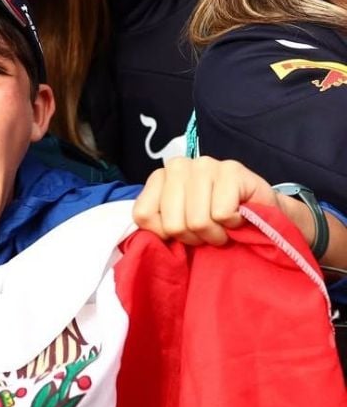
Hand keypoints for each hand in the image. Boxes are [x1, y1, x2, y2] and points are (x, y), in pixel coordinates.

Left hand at [133, 155, 302, 245]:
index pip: (143, 215)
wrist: (263, 217)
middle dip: (194, 237)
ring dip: (215, 234)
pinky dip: (233, 224)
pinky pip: (222, 214)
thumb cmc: (216, 224)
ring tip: (224, 225)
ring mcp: (204, 164)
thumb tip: (145, 242)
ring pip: (198, 221)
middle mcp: (177, 166)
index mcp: (159, 178)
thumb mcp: (180, 228)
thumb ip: (159, 228)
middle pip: (173, 223)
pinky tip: (238, 215)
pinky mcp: (231, 169)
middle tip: (210, 230)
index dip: (166, 235)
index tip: (185, 231)